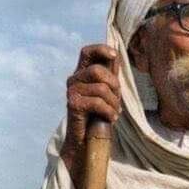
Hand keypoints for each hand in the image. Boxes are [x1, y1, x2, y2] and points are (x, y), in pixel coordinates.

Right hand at [60, 44, 120, 188]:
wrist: (87, 139)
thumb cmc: (98, 114)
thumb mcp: (107, 91)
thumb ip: (110, 74)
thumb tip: (115, 54)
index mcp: (82, 72)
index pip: (87, 52)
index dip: (100, 49)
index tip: (113, 55)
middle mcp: (74, 79)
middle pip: (98, 71)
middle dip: (114, 86)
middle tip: (117, 100)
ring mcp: (71, 91)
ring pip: (101, 88)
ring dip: (114, 102)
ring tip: (114, 112)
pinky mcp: (72, 104)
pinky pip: (98, 102)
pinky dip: (109, 112)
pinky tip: (111, 119)